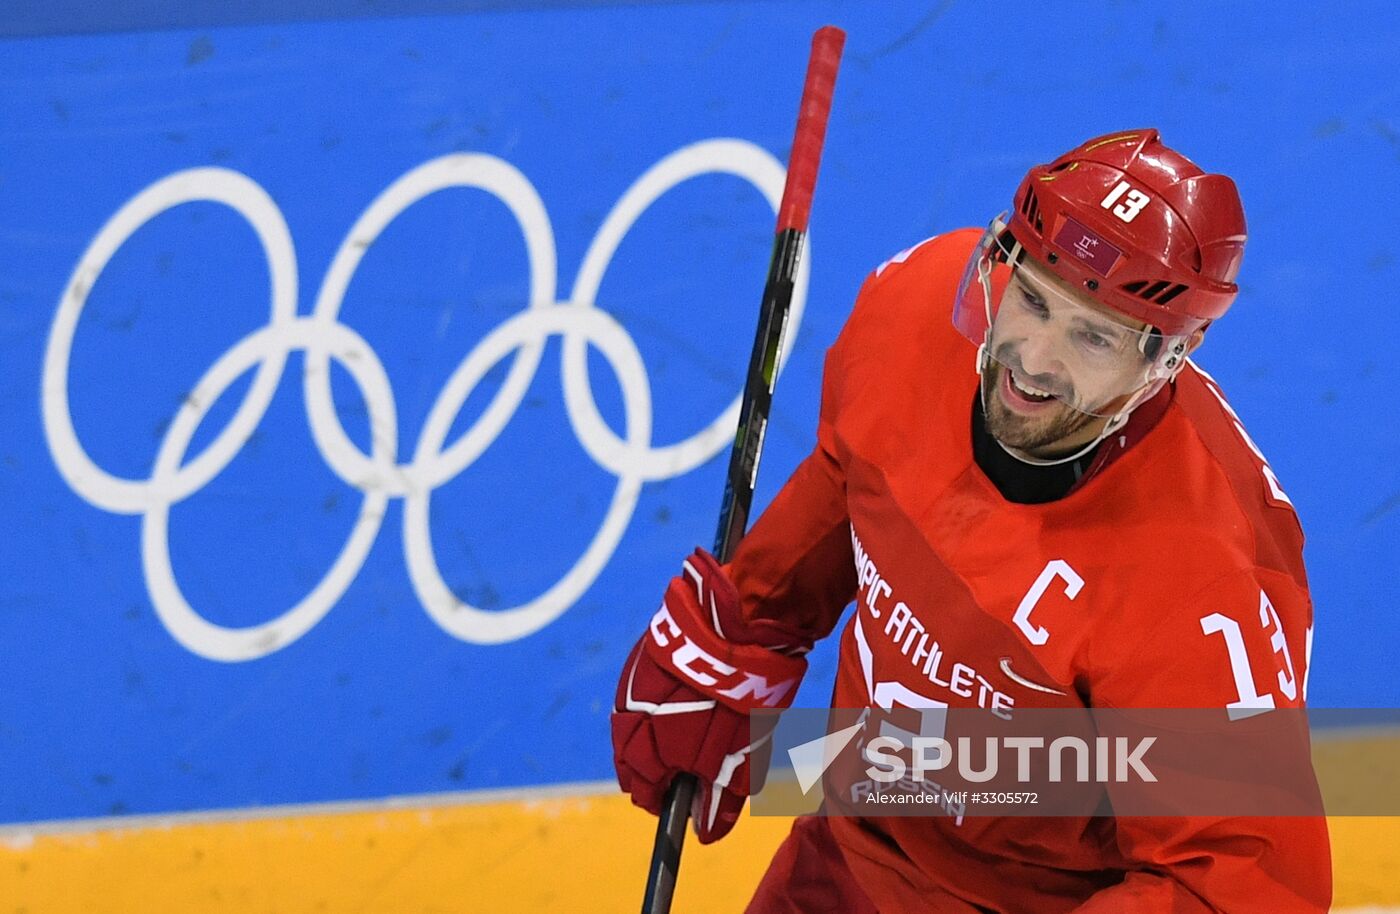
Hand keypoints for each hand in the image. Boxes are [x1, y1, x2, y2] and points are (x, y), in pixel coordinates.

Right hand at [611, 548, 811, 842]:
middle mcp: (628, 724)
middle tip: (688, 767)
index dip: (664, 802)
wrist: (733, 628)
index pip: (644, 794)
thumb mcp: (739, 762)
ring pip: (634, 726)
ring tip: (688, 731)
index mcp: (646, 755)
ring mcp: (631, 688)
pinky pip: (642, 695)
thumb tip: (704, 834)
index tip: (685, 801)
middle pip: (631, 760)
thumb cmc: (737, 702)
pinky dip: (658, 704)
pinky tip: (683, 698)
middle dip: (656, 769)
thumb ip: (719, 803)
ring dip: (654, 734)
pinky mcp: (641, 658)